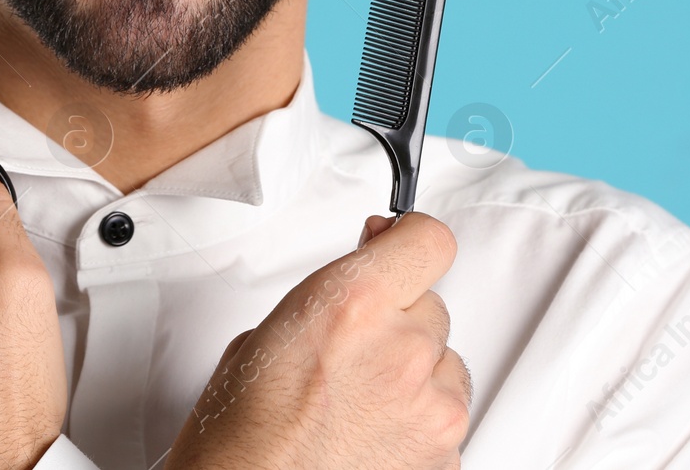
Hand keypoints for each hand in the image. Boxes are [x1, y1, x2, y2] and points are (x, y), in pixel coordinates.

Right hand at [166, 212, 470, 469]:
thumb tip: (369, 278)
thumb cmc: (243, 434)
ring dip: (413, 368)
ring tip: (358, 396)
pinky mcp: (444, 449)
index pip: (429, 240)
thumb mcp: (269, 330)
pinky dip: (418, 414)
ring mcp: (428, 404)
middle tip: (353, 346)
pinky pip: (446, 408)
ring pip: (444, 359)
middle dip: (398, 317)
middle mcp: (401, 349)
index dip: (410, 240)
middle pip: (432, 304)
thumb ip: (335, 294)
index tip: (400, 244)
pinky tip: (371, 427)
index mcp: (353, 303)